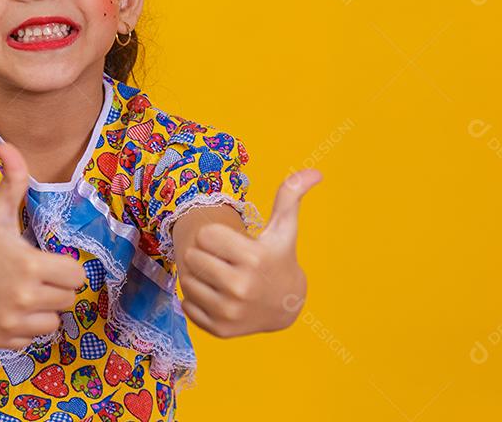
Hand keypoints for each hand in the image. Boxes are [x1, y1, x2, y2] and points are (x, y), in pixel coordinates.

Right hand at [0, 141, 85, 349]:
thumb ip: (12, 176)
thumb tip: (6, 143)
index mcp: (31, 266)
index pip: (77, 276)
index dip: (66, 267)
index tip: (48, 260)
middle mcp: (24, 298)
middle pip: (68, 300)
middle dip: (55, 287)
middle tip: (34, 275)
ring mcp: (11, 322)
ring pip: (53, 323)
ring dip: (43, 310)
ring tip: (23, 292)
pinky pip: (31, 339)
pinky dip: (25, 328)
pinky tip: (9, 308)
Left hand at [178, 168, 321, 337]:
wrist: (286, 306)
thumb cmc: (279, 258)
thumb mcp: (283, 228)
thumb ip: (290, 196)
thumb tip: (314, 171)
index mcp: (253, 258)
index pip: (204, 236)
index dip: (215, 237)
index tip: (230, 244)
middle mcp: (241, 287)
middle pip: (192, 258)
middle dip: (204, 255)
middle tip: (223, 260)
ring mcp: (230, 312)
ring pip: (187, 281)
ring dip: (198, 276)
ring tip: (219, 276)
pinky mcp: (220, 330)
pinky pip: (187, 305)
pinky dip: (196, 299)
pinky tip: (216, 295)